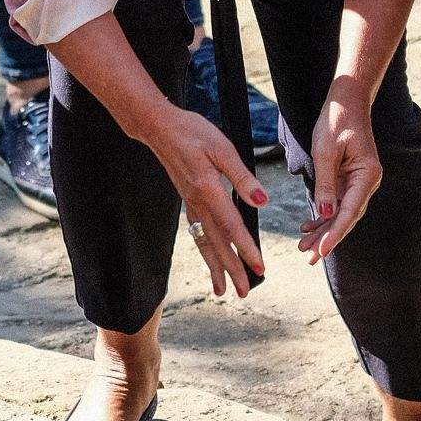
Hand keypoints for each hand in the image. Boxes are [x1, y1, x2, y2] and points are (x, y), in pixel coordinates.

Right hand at [138, 105, 266, 297]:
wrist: (158, 127)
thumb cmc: (192, 131)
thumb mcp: (222, 148)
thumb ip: (242, 177)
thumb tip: (262, 202)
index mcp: (208, 190)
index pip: (232, 226)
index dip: (246, 248)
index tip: (259, 268)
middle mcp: (197, 202)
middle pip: (217, 243)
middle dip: (232, 269)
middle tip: (245, 292)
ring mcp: (189, 204)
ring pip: (204, 242)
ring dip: (215, 267)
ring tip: (222, 290)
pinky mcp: (187, 200)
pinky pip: (197, 233)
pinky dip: (205, 251)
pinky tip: (210, 260)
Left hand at [299, 78, 380, 262]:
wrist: (346, 101)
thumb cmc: (336, 120)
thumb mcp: (325, 151)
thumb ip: (325, 184)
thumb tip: (326, 215)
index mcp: (367, 175)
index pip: (350, 211)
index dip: (335, 234)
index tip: (321, 251)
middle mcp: (367, 182)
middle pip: (347, 217)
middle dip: (328, 238)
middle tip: (310, 258)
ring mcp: (358, 181)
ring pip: (341, 213)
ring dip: (324, 230)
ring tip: (305, 248)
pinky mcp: (348, 179)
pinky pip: (336, 202)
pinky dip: (324, 215)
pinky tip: (309, 227)